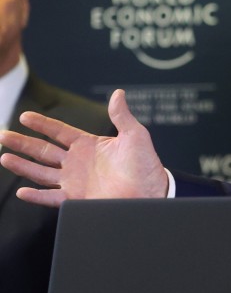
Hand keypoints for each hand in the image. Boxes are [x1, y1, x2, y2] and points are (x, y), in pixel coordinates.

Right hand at [0, 89, 167, 206]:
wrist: (153, 192)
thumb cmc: (146, 164)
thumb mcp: (135, 135)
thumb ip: (122, 116)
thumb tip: (118, 93)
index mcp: (89, 145)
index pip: (59, 131)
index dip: (42, 124)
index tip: (24, 116)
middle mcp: (77, 162)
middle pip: (43, 150)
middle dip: (22, 142)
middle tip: (2, 135)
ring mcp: (75, 181)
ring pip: (41, 172)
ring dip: (22, 166)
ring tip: (4, 157)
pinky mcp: (77, 199)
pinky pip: (51, 197)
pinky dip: (36, 196)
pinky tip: (21, 192)